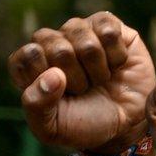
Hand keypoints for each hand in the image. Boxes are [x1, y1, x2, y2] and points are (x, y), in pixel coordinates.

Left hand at [8, 12, 154, 152]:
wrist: (127, 124)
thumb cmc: (85, 124)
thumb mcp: (52, 128)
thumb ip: (36, 105)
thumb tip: (53, 74)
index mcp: (32, 63)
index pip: (28, 55)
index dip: (47, 77)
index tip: (61, 95)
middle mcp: (53, 42)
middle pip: (57, 46)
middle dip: (76, 77)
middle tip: (84, 90)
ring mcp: (81, 32)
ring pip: (85, 38)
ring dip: (98, 69)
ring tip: (101, 80)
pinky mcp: (109, 27)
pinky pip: (109, 30)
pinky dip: (116, 56)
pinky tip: (116, 66)